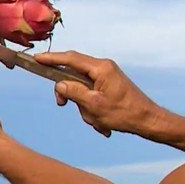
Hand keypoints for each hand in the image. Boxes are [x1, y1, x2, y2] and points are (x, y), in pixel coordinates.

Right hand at [35, 51, 162, 138]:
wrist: (148, 121)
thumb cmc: (124, 114)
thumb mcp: (94, 106)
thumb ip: (74, 92)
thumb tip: (59, 84)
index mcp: (101, 68)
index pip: (70, 59)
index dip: (51, 58)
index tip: (36, 59)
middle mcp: (104, 67)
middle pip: (74, 75)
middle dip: (69, 94)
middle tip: (61, 104)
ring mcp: (108, 76)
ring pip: (82, 89)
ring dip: (85, 108)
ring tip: (98, 122)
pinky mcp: (110, 86)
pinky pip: (92, 96)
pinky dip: (93, 110)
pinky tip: (103, 125)